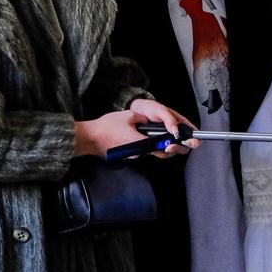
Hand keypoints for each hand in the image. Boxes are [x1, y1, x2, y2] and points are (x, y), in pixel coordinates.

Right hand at [75, 100, 197, 159]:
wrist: (88, 139)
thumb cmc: (105, 127)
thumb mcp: (128, 116)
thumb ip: (144, 118)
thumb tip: (152, 119)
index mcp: (138, 142)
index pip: (160, 145)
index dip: (172, 144)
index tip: (182, 142)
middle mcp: (136, 152)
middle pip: (158, 151)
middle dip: (170, 147)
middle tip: (182, 144)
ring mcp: (131, 155)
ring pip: (150, 152)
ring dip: (159, 146)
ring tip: (169, 140)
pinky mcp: (127, 155)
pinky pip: (141, 152)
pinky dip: (148, 146)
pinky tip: (150, 140)